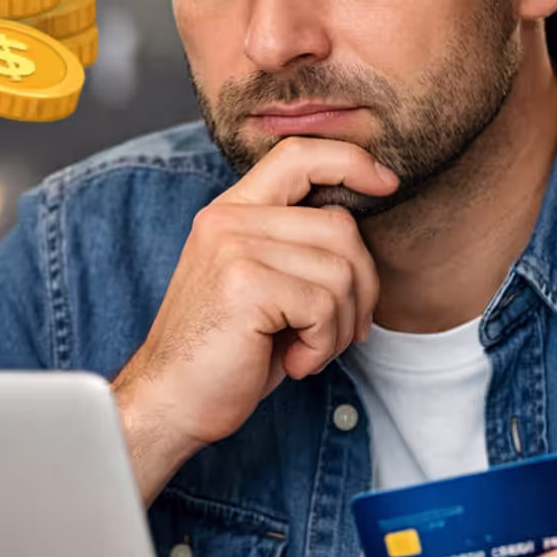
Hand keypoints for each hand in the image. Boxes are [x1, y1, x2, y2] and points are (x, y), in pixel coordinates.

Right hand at [113, 135, 396, 466]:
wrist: (171, 402)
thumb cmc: (226, 353)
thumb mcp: (264, 286)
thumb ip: (299, 247)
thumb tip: (365, 235)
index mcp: (233, 212)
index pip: (299, 154)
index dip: (351, 161)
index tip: (386, 184)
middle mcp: (229, 219)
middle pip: (340, 226)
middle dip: (361, 287)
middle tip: (338, 332)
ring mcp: (234, 247)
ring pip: (340, 270)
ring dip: (341, 325)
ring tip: (307, 350)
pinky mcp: (244, 283)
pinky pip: (325, 305)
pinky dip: (322, 344)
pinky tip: (293, 362)